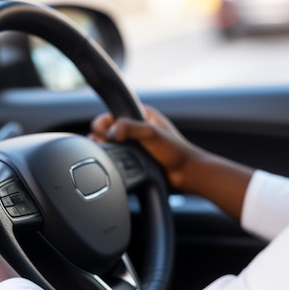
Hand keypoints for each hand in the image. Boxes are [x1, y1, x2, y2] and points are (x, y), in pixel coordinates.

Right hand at [90, 105, 253, 218]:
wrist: (186, 175)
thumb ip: (129, 127)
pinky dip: (112, 160)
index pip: (112, 114)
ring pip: (110, 145)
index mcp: (141, 114)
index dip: (103, 124)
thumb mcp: (152, 134)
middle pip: (107, 130)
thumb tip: (109, 133)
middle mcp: (136, 128)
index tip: (104, 134)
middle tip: (104, 146)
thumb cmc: (176, 152)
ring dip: (106, 150)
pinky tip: (114, 164)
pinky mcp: (134, 160)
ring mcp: (134, 145)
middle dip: (102, 138)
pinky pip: (116, 158)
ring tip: (107, 156)